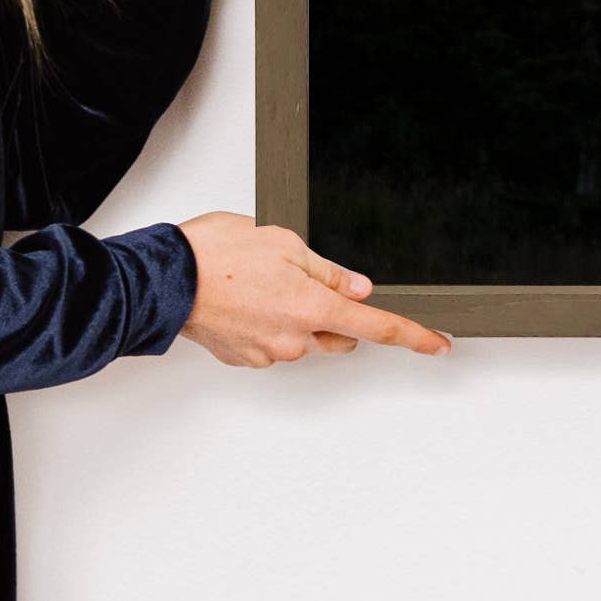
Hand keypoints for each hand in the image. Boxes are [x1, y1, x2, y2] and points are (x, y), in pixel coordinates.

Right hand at [177, 212, 453, 367]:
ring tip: (263, 284)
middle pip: (339, 335)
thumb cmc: (215, 254)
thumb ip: (328, 272)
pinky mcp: (243, 358)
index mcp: (312, 308)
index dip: (413, 336)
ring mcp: (267, 353)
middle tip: (305, 281)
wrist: (161, 281)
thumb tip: (358, 288)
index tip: (438, 346)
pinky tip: (247, 301)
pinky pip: (273, 344)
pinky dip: (269, 325)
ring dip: (297, 317)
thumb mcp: (286, 243)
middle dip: (336, 314)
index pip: (377, 326)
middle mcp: (294, 339)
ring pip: (304, 340)